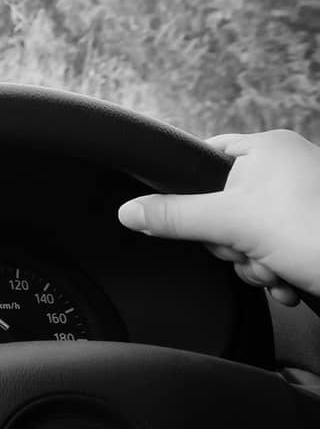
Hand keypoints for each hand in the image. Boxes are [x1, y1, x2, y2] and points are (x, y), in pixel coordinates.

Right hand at [117, 130, 319, 306]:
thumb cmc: (317, 234)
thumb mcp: (232, 224)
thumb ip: (174, 216)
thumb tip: (128, 211)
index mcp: (266, 147)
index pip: (205, 160)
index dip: (195, 195)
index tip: (204, 222)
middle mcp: (287, 167)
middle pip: (224, 204)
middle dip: (233, 243)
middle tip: (249, 252)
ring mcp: (304, 199)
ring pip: (249, 232)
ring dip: (255, 262)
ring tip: (275, 270)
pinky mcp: (315, 229)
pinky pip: (276, 246)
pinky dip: (277, 269)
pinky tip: (287, 280)